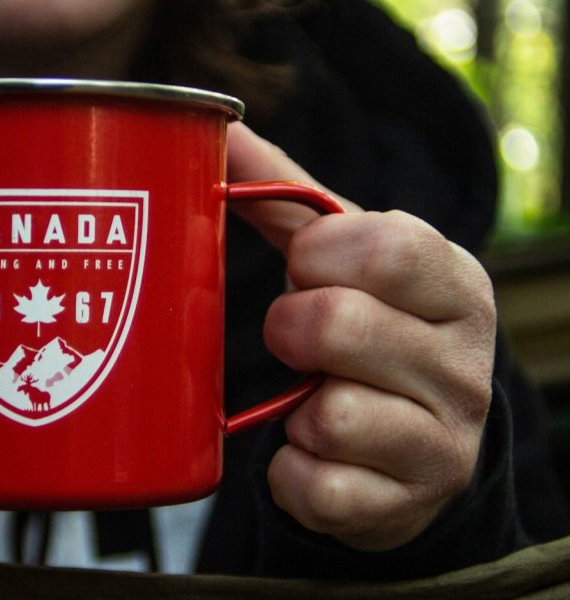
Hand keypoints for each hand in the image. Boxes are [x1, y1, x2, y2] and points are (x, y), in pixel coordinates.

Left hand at [226, 123, 495, 550]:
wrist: (412, 450)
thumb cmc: (368, 332)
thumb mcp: (346, 260)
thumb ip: (288, 196)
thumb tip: (219, 128)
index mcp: (455, 285)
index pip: (389, 247)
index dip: (319, 255)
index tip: (305, 267)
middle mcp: (465, 365)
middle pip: (341, 325)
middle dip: (291, 329)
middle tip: (293, 338)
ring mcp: (445, 444)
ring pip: (333, 416)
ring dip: (296, 409)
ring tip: (311, 401)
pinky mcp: (406, 508)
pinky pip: (320, 489)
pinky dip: (293, 472)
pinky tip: (309, 454)